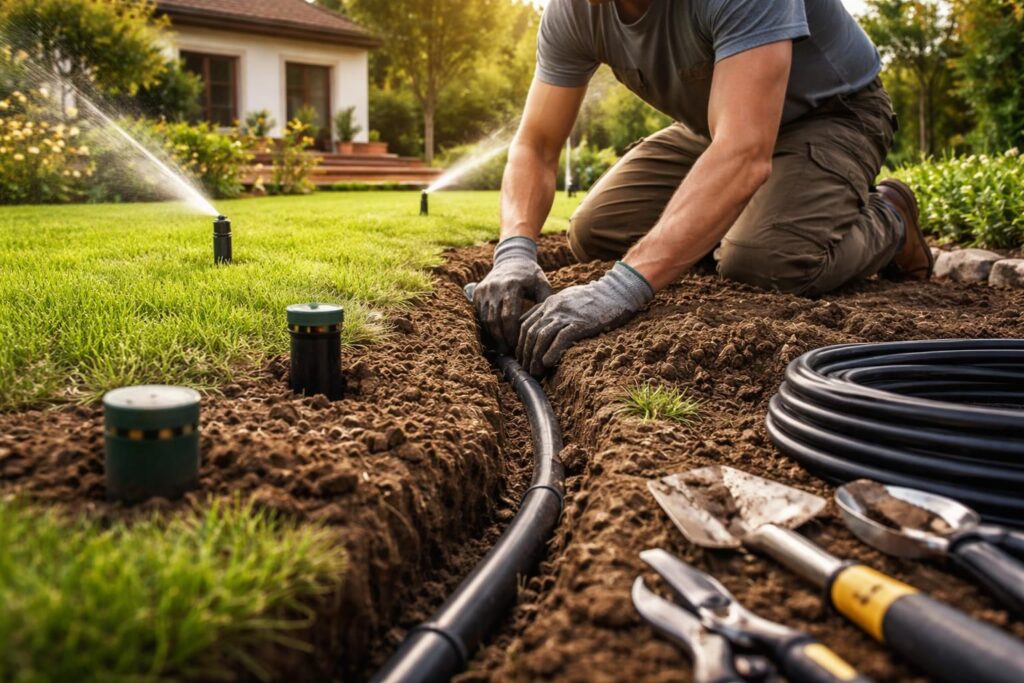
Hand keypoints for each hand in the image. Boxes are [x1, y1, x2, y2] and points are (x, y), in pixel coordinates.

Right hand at [473, 237, 551, 350]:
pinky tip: (497, 336)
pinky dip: (487, 327)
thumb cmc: (531, 275)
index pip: (509, 316)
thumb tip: (548, 326)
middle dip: (502, 339)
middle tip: (509, 352)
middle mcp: (495, 287)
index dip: (512, 334)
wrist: (512, 259)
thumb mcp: (542, 284)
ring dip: (494, 336)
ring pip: (485, 319)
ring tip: (504, 347)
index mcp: (512, 285)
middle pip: (494, 321)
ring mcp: (484, 289)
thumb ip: (545, 303)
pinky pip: (480, 314)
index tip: (518, 346)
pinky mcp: (478, 292)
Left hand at [517, 261, 653, 375]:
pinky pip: (561, 338)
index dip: (519, 344)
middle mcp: (553, 308)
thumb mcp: (565, 299)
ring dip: (535, 357)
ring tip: (535, 371)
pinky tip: (547, 362)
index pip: (524, 325)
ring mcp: (566, 315)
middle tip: (526, 370)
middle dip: (525, 354)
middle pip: (530, 333)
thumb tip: (532, 325)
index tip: (521, 358)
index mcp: (548, 304)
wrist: (614, 292)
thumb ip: (548, 310)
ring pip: (541, 337)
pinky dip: (552, 351)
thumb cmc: (591, 298)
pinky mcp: (580, 323)